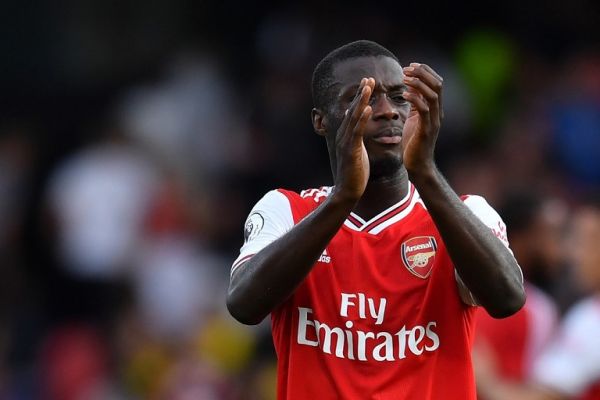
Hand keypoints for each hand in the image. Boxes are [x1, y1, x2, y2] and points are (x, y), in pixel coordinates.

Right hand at [332, 77, 374, 201]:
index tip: (368, 83)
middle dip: (361, 93)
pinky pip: (357, 132)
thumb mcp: (357, 153)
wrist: (348, 191)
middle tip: (368, 78)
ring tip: (368, 87)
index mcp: (347, 135)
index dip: (360, 97)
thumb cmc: (355, 174)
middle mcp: (344, 135)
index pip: (354, 112)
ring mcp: (346, 142)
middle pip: (353, 110)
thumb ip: (358, 140)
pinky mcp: (350, 150)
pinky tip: (367, 108)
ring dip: (361, 101)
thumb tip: (360, 132)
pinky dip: (361, 119)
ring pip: (354, 117)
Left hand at [401, 63, 443, 174]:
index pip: (436, 83)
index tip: (410, 66)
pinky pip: (424, 110)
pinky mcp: (426, 130)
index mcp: (435, 109)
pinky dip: (415, 99)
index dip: (425, 71)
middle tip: (407, 68)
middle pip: (437, 85)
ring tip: (404, 78)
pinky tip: (404, 94)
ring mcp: (434, 121)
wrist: (417, 166)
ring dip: (418, 84)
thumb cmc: (413, 143)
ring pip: (433, 95)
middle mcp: (438, 113)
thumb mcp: (414, 119)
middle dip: (423, 73)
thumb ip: (415, 104)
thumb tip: (411, 88)